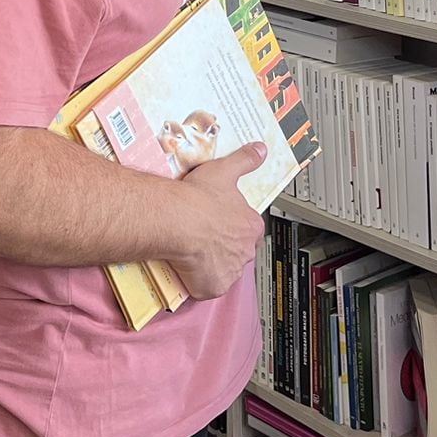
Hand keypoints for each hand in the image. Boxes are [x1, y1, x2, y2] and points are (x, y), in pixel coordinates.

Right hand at [166, 142, 266, 299]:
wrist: (176, 220)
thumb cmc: (198, 198)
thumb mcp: (225, 170)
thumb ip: (245, 160)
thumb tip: (260, 150)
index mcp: (251, 226)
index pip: (249, 228)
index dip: (233, 225)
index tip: (219, 221)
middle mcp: (245, 251)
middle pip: (237, 251)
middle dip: (223, 246)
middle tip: (203, 236)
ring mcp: (229, 272)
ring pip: (222, 269)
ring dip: (210, 264)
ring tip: (192, 251)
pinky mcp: (212, 287)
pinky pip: (206, 287)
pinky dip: (197, 282)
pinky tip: (186, 269)